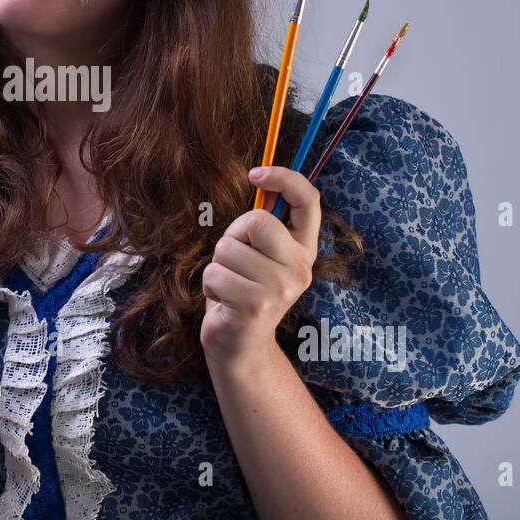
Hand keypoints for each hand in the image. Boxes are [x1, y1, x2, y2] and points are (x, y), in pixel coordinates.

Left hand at [200, 166, 320, 367]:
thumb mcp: (260, 256)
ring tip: (230, 286)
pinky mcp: (255, 305)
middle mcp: (300, 268)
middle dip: (233, 236)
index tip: (256, 173)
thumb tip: (261, 178)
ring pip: (227, 248)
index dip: (285, 177)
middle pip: (256, 220)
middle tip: (236, 262)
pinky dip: (210, 285)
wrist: (241, 346)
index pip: (309, 200)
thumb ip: (264, 225)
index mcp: (304, 249)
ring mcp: (280, 288)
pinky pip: (215, 273)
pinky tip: (224, 301)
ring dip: (218, 265)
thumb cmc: (243, 291)